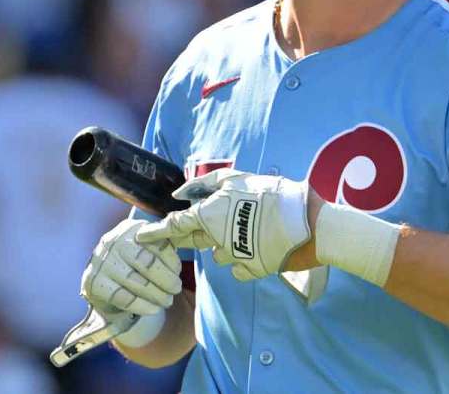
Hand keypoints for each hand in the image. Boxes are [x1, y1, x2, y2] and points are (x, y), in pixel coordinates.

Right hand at [81, 218, 181, 315]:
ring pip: (135, 281)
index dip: (170, 259)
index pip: (155, 242)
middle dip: (165, 279)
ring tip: (167, 301)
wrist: (106, 285)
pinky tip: (153, 309)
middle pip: (146, 262)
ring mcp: (100, 263)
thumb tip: (192, 238)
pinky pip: (123, 297)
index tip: (178, 271)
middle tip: (176, 289)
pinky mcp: (94, 283)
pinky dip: (142, 305)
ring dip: (156, 294)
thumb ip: (165, 244)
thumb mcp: (148, 248)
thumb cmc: (135, 264)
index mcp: (130, 229)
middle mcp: (112, 241)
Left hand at [137, 169, 311, 281]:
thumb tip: (181, 193)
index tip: (140, 235)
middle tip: (192, 229)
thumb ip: (207, 183)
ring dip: (225, 244)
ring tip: (248, 228)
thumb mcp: (239, 178)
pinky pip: (238, 266)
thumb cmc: (273, 194)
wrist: (308, 224)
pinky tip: (259, 244)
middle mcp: (216, 239)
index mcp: (210, 216)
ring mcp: (233, 258)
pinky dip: (244, 258)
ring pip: (219, 253)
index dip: (155, 232)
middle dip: (186, 237)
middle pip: (191, 241)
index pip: (174, 226)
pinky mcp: (251, 270)